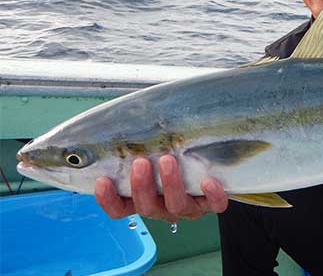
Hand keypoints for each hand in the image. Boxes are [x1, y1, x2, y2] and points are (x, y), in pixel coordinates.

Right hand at [95, 155, 228, 221]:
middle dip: (141, 186)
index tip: (102, 181)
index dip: (109, 200)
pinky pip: (214, 205)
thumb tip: (117, 118)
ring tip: (167, 160)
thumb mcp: (152, 151)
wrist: (212, 166)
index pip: (120, 209)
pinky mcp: (211, 204)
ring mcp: (188, 208)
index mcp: (144, 199)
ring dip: (170, 184)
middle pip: (147, 208)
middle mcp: (164, 207)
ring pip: (176, 206)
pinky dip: (212, 195)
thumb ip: (137, 144)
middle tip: (140, 163)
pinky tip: (208, 181)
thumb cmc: (174, 155)